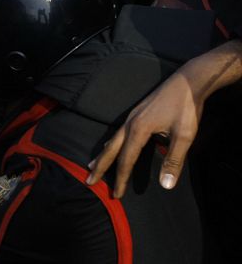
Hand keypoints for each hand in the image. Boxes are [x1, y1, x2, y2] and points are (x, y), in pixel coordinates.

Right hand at [87, 71, 204, 197]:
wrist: (188, 81)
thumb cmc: (186, 108)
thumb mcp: (184, 136)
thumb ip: (174, 161)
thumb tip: (165, 185)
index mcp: (139, 130)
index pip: (126, 160)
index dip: (121, 178)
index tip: (117, 194)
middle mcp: (130, 123)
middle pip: (111, 149)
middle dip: (100, 166)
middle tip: (89, 180)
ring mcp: (132, 117)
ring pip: (112, 140)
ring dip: (103, 155)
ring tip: (93, 165)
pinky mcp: (137, 113)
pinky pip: (118, 133)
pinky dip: (111, 144)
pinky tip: (113, 146)